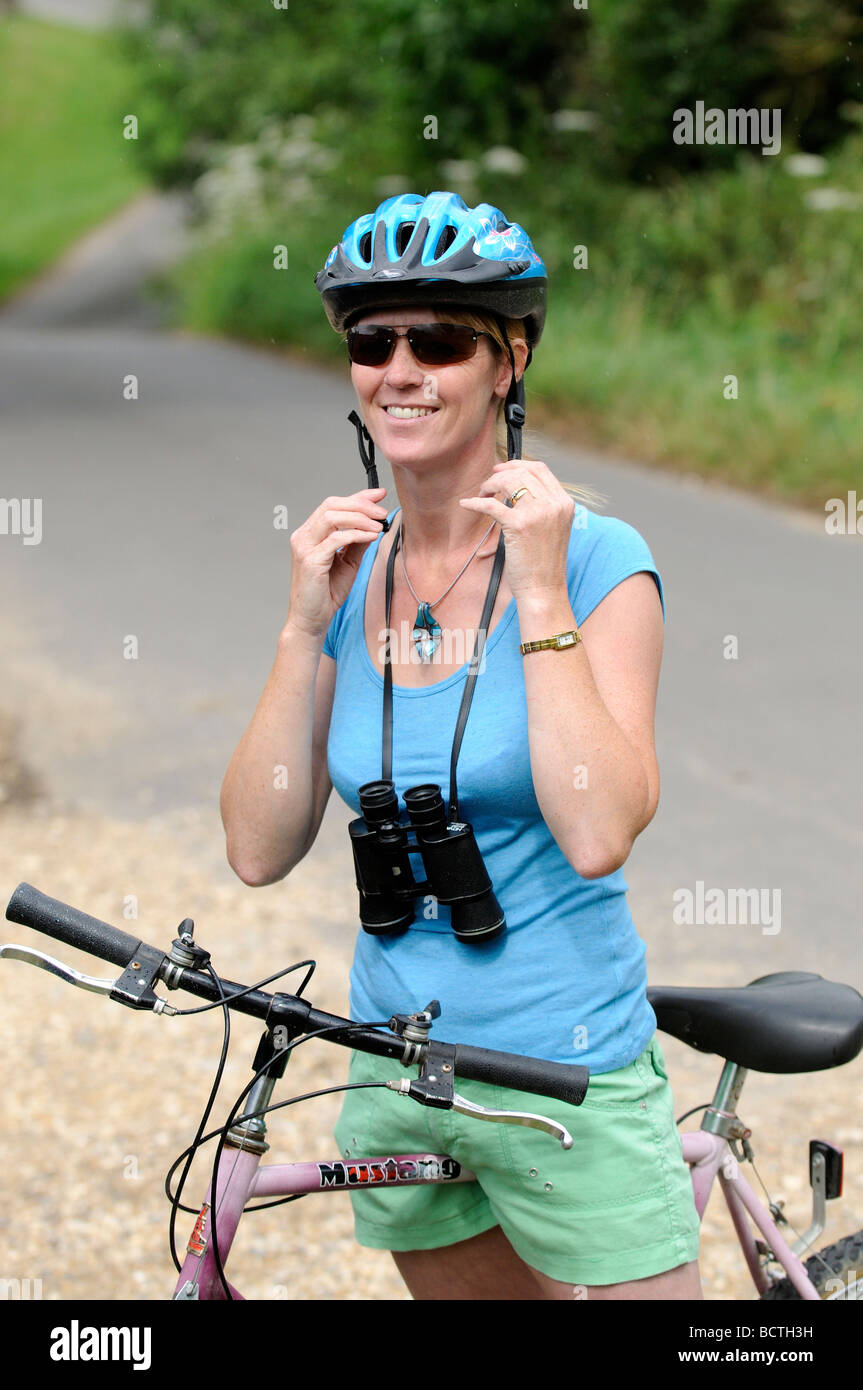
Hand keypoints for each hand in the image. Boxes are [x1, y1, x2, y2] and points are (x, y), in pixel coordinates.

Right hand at [286, 487, 387, 639]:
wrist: (311, 619)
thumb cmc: (326, 593)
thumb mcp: (348, 562)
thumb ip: (357, 542)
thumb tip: (374, 524)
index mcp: (310, 534)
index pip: (333, 505)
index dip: (357, 496)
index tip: (379, 494)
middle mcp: (303, 536)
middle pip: (331, 505)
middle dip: (361, 504)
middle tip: (382, 511)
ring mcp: (304, 547)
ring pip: (332, 517)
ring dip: (360, 518)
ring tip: (379, 525)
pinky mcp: (310, 560)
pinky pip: (336, 538)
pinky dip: (356, 534)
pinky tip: (372, 536)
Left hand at [459, 460, 573, 601]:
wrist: (543, 589)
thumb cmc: (543, 563)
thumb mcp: (551, 527)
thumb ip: (541, 505)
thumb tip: (514, 486)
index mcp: (564, 503)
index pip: (540, 469)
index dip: (518, 465)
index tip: (502, 469)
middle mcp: (554, 504)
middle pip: (523, 472)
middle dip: (501, 474)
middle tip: (488, 484)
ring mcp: (538, 513)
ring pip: (509, 482)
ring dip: (490, 485)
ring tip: (481, 495)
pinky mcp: (519, 525)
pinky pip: (491, 505)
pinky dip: (475, 503)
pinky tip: (466, 504)